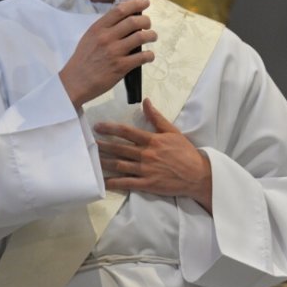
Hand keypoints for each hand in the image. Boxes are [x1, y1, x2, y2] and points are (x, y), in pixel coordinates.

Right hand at [59, 0, 156, 108]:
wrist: (76, 82)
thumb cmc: (83, 59)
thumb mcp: (89, 38)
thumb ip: (105, 28)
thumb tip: (124, 19)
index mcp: (98, 28)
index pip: (120, 10)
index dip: (135, 4)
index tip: (145, 2)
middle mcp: (107, 37)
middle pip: (133, 21)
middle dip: (146, 21)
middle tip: (148, 24)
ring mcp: (115, 52)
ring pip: (141, 37)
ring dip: (151, 35)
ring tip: (152, 37)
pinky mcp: (121, 67)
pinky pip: (142, 57)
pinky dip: (149, 55)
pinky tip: (149, 55)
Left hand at [94, 99, 212, 212]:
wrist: (196, 174)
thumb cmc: (184, 151)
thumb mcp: (172, 131)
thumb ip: (157, 117)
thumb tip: (145, 101)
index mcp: (151, 140)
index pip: (127, 132)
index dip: (110, 128)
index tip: (98, 126)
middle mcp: (146, 155)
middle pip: (119, 148)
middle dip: (103, 144)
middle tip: (89, 142)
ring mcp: (145, 170)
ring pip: (120, 165)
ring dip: (104, 162)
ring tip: (92, 159)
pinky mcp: (146, 184)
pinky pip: (126, 183)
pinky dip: (113, 182)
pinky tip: (103, 181)